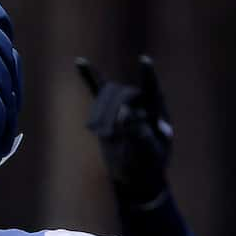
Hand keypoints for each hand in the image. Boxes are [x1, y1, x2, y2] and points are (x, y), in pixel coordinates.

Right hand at [75, 55, 173, 207]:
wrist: (135, 175)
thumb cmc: (147, 164)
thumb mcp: (147, 152)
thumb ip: (138, 132)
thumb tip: (125, 111)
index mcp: (156, 110)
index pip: (152, 88)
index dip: (147, 75)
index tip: (144, 60)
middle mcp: (141, 102)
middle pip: (123, 94)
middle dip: (112, 112)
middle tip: (107, 133)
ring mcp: (123, 105)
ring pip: (107, 96)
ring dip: (100, 114)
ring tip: (100, 133)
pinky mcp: (107, 111)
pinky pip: (98, 90)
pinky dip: (89, 76)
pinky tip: (79, 62)